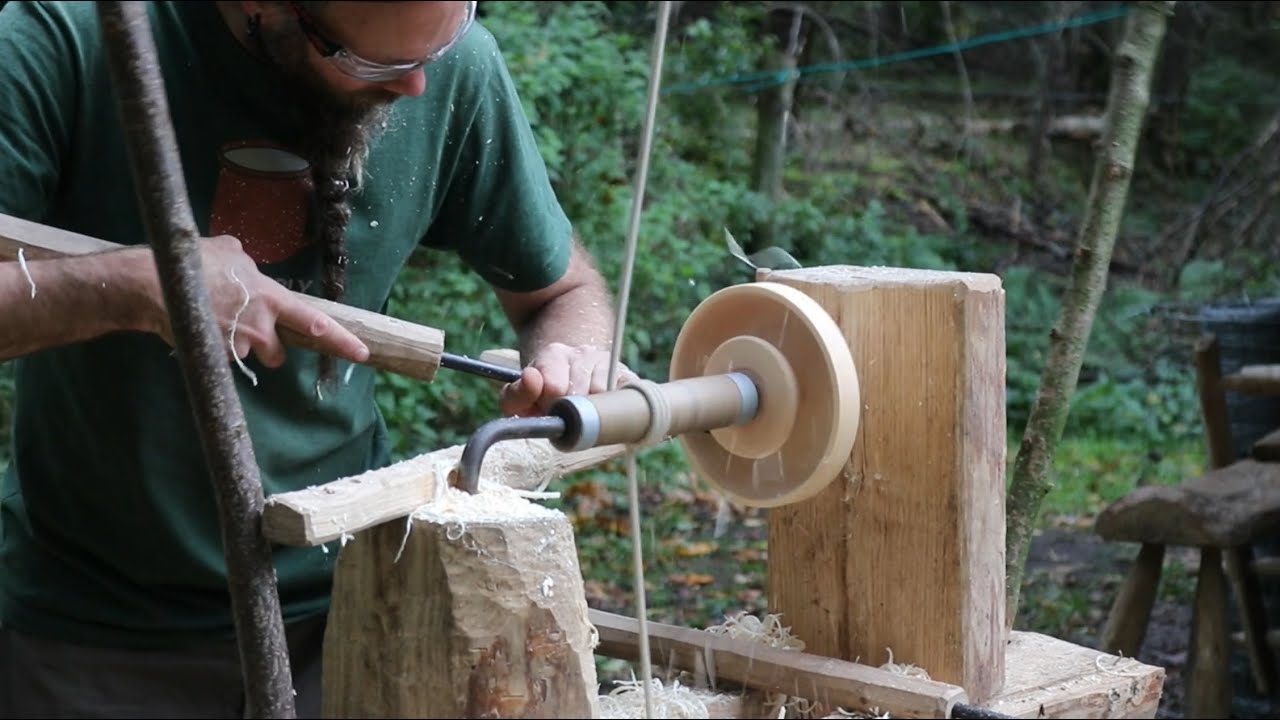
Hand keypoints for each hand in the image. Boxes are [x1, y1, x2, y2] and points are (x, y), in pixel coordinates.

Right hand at [141, 236, 369, 368]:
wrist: (155, 284)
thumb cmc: (194, 262)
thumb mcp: (229, 250)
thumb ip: (245, 262)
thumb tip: (244, 261)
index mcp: (272, 299)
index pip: (316, 324)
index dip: (341, 341)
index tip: (362, 353)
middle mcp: (261, 327)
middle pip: (278, 354)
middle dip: (268, 347)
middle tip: (248, 330)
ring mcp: (239, 345)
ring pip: (248, 356)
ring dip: (237, 346)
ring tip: (213, 322)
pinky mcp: (216, 358)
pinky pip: (221, 358)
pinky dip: (212, 347)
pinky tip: (197, 328)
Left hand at [499, 342, 639, 416]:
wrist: (571, 377)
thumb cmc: (542, 395)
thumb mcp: (519, 396)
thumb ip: (515, 395)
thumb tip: (532, 378)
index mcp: (554, 354)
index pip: (553, 386)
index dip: (549, 407)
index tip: (547, 411)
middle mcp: (583, 352)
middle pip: (580, 395)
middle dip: (570, 413)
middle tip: (565, 415)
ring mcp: (608, 363)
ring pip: (602, 396)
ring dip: (592, 413)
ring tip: (582, 411)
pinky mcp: (627, 375)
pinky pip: (624, 397)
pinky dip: (612, 409)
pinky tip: (602, 410)